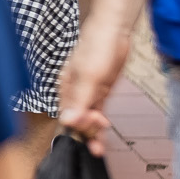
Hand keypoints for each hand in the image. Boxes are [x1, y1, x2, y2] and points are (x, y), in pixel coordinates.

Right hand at [56, 13, 131, 155]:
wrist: (114, 30)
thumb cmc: (98, 46)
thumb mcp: (89, 77)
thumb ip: (79, 100)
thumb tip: (67, 122)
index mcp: (65, 89)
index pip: (67, 117)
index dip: (78, 126)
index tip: (94, 121)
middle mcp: (74, 93)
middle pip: (77, 121)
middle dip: (87, 129)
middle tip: (102, 123)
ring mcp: (88, 93)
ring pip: (87, 119)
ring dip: (93, 133)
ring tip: (100, 148)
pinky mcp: (100, 91)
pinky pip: (97, 112)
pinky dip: (99, 124)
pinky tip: (102, 133)